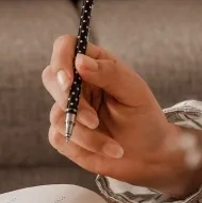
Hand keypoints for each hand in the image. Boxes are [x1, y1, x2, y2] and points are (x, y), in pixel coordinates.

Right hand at [42, 35, 201, 197]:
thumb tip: (79, 60)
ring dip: (86, 134)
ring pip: (57, 115)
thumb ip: (109, 73)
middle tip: (94, 120)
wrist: (150, 155)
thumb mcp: (134, 92)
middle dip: (69, 102)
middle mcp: (77, 85)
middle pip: (51, 78)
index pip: (66, 47)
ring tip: (115, 146)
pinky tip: (108, 150)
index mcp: (94, 65)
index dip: (61, 59)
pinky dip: (86, 146)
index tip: (69, 80)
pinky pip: (59, 138)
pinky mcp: (65, 135)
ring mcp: (68, 111)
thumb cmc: (145, 118)